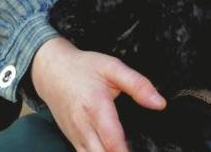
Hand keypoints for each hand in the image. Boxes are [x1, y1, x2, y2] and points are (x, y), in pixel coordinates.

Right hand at [31, 36, 164, 151]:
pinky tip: (111, 151)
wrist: (51, 70)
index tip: (144, 150)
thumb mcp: (112, 67)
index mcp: (96, 107)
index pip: (113, 142)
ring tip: (124, 150)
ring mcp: (76, 135)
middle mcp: (83, 126)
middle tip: (136, 150)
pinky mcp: (73, 139)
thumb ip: (137, 84)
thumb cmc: (82, 68)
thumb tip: (159, 103)